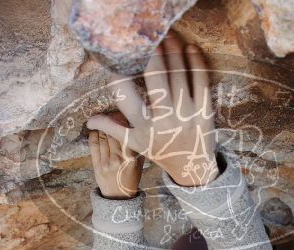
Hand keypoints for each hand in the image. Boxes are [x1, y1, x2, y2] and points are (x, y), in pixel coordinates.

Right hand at [87, 33, 217, 187]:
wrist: (193, 167)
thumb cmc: (160, 151)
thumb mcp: (135, 143)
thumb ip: (113, 128)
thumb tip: (89, 120)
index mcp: (143, 127)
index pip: (124, 98)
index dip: (118, 77)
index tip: (115, 59)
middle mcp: (164, 122)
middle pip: (156, 81)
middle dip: (152, 56)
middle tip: (151, 39)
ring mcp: (186, 117)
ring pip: (179, 77)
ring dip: (174, 53)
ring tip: (169, 38)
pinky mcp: (205, 113)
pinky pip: (201, 83)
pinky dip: (196, 63)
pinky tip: (190, 49)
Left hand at [89, 121, 143, 199]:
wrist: (118, 197)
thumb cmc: (131, 177)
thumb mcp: (140, 162)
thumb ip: (136, 146)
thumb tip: (132, 126)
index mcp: (132, 158)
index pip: (125, 134)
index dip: (122, 121)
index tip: (122, 114)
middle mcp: (119, 159)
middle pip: (113, 133)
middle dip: (111, 120)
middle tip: (112, 113)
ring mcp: (106, 163)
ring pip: (103, 137)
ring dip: (102, 126)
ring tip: (103, 119)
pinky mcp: (96, 166)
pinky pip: (93, 146)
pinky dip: (94, 134)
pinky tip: (95, 128)